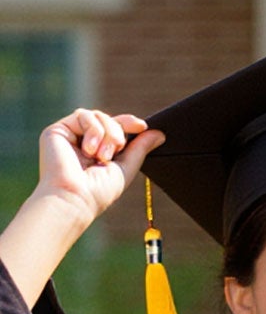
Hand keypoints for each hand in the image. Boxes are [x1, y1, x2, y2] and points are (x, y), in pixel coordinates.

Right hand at [33, 110, 159, 228]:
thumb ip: (140, 149)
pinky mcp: (57, 130)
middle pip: (108, 119)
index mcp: (98, 151)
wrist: (75, 197)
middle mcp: (83, 142)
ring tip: (102, 156)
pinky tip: (89, 150)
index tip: (142, 126)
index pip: (115, 128)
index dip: (129, 123)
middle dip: (118, 132)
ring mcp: (70, 135)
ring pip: (97, 115)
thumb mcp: (126, 168)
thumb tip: (159, 133)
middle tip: (116, 151)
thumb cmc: (99, 191)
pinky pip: (83, 115)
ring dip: (107, 133)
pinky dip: (93, 130)